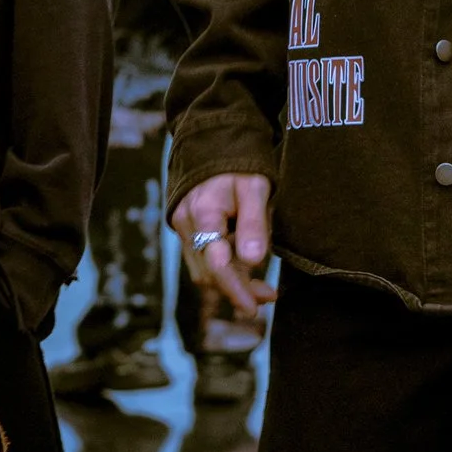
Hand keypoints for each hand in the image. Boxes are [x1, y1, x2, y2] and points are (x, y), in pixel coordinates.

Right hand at [172, 173, 273, 326]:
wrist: (214, 144)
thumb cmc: (240, 165)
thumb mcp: (256, 188)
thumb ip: (254, 223)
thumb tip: (253, 261)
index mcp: (204, 213)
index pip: (217, 264)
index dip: (235, 290)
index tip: (253, 308)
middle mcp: (186, 224)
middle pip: (208, 273)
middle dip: (237, 290)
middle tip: (269, 295)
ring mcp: (182, 228)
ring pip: (204, 270)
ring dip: (232, 283)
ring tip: (264, 288)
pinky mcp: (186, 230)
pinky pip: (203, 259)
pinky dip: (225, 270)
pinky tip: (247, 269)